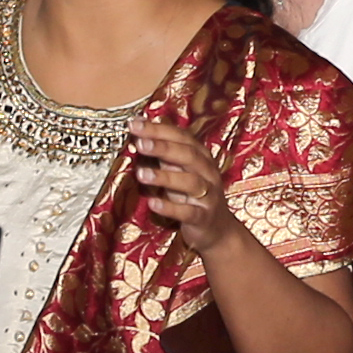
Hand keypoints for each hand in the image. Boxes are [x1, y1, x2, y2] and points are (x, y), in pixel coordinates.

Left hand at [132, 114, 242, 254]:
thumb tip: (141, 129)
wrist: (217, 229)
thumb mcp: (180, 170)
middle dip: (163, 147)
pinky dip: (171, 208)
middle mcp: (207, 172)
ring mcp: (208, 195)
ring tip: (141, 174)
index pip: (181, 137)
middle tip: (140, 142)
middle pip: (188, 155)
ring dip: (165, 177)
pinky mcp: (204, 218)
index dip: (159, 129)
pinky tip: (153, 203)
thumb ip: (164, 152)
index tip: (135, 123)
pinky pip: (188, 212)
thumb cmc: (193, 195)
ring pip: (190, 182)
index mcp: (201, 157)